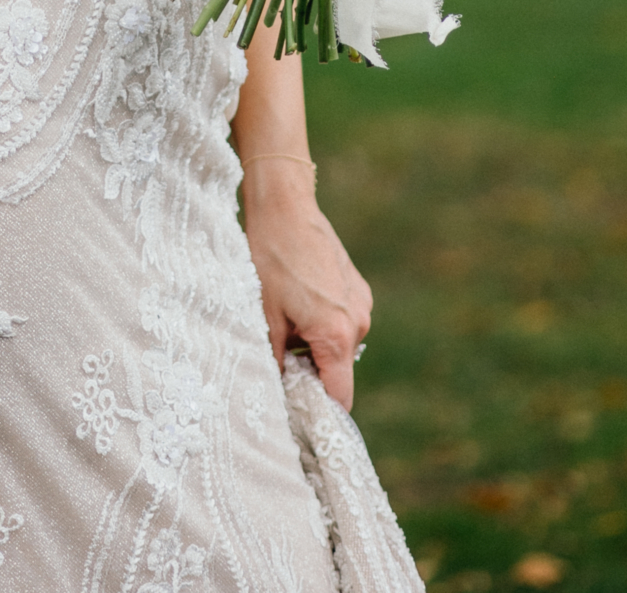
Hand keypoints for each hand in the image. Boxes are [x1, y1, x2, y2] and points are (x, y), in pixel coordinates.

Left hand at [240, 159, 370, 409]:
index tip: (301, 419)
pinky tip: (298, 300)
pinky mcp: (358, 288)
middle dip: (312, 372)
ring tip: (286, 318)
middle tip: (281, 359)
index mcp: (336, 335)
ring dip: (317, 344)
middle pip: (338, 370)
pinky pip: (343, 320)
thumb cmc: (270, 260)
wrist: (285, 207)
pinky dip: (324, 321)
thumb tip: (280, 393)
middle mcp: (358, 322)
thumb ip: (277, 361)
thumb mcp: (265, 316)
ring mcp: (361, 303)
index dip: (321, 412)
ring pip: (339, 344)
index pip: (341, 397)